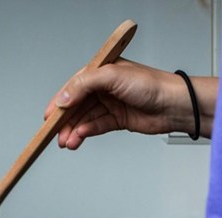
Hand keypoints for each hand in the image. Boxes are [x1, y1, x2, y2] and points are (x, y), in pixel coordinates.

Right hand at [44, 59, 215, 148]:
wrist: (173, 105)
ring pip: (85, 118)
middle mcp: (104, 87)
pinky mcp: (118, 120)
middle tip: (55, 135)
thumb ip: (84, 85)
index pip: (73, 86)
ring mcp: (111, 104)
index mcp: (101, 71)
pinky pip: (96, 126)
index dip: (58, 101)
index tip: (48, 117)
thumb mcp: (112, 76)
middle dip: (64, 121)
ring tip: (67, 142)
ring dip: (74, 130)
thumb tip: (63, 97)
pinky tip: (79, 138)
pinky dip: (86, 133)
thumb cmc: (151, 84)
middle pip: (77, 105)